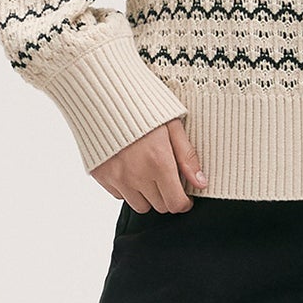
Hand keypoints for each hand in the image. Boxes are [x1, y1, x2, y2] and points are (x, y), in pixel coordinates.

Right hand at [91, 117, 205, 212]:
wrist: (103, 96)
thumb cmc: (141, 106)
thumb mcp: (172, 125)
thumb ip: (187, 156)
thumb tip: (201, 182)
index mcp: (159, 163)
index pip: (175, 203)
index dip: (184, 203)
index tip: (185, 197)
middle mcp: (137, 175)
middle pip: (159, 206)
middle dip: (167, 196)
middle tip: (166, 178)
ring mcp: (117, 178)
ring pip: (139, 206)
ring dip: (147, 195)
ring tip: (147, 174)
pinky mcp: (102, 176)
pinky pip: (119, 195)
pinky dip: (127, 189)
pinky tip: (129, 169)